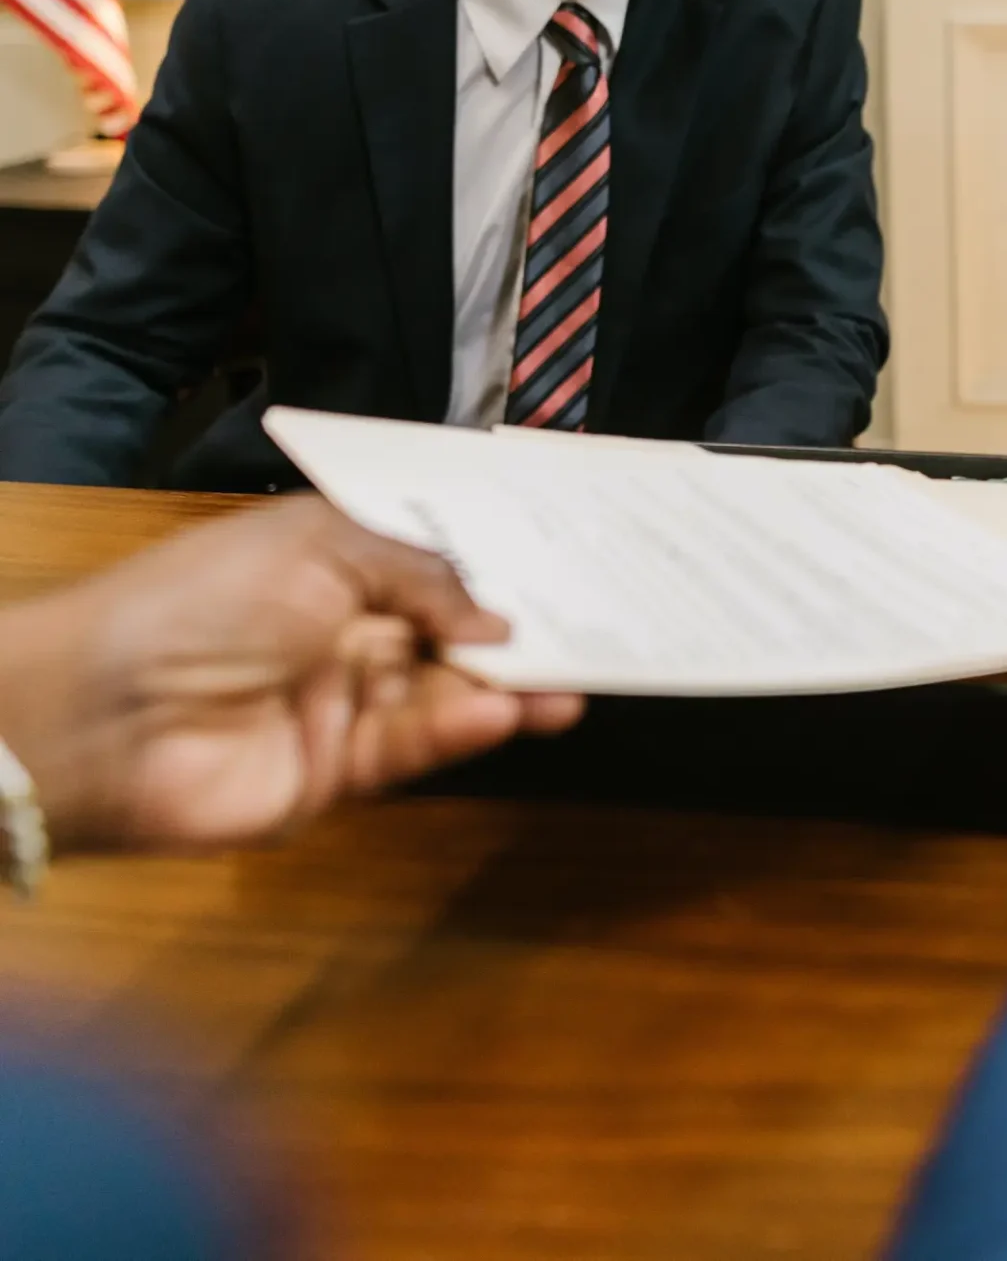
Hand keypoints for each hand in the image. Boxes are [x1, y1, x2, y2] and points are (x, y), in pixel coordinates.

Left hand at [0, 497, 583, 851]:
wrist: (102, 711)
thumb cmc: (204, 599)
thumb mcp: (322, 548)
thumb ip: (423, 577)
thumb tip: (497, 623)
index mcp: (334, 563)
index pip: (433, 565)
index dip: (494, 571)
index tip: (563, 570)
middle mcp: (345, 630)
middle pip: (450, 635)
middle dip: (516, 636)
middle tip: (589, 637)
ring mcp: (342, 702)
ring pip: (443, 694)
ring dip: (505, 689)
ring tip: (568, 686)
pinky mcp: (338, 772)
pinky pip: (412, 746)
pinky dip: (459, 728)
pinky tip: (500, 710)